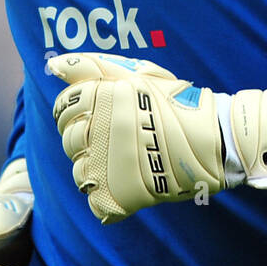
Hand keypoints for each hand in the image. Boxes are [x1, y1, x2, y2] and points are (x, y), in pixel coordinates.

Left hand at [49, 53, 266, 224]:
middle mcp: (98, 129)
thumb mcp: (137, 74)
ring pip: (80, 173)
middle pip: (69, 141)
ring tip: (130, 161)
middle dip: (89, 140)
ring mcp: (105, 164)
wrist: (214, 138)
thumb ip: (92, 66)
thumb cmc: (176, 103)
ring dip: (99, 169)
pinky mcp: (118, 194)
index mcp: (99, 98)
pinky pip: (96, 200)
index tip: (107, 117)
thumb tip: (52, 65)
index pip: (63, 109)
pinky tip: (130, 184)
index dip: (82, 113)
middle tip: (124, 139)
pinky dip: (108, 197)